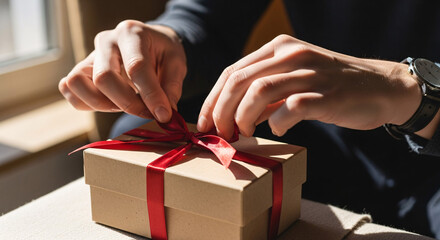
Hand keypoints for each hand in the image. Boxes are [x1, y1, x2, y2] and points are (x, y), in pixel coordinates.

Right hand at [59, 20, 185, 121]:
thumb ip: (171, 88)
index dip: (150, 95)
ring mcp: (90, 55)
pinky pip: (70, 91)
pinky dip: (87, 103)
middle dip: (128, 104)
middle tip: (148, 113)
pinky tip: (111, 103)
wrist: (151, 43)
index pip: (136, 67)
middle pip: (104, 78)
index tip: (164, 115)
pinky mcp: (81, 70)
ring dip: (103, 104)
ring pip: (78, 84)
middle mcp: (106, 41)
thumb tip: (164, 114)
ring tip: (126, 105)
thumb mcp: (177, 64)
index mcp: (132, 33)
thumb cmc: (162, 53)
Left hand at [198, 34, 420, 138]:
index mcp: (279, 48)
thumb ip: (263, 94)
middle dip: (221, 111)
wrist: (380, 87)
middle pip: (239, 80)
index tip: (204, 122)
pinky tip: (279, 130)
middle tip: (220, 133)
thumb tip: (232, 115)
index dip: (213, 99)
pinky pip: (291, 108)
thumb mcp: (293, 80)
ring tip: (243, 134)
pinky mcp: (327, 94)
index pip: (232, 72)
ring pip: (259, 91)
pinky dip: (278, 123)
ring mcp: (310, 73)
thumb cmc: (331, 87)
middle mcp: (291, 55)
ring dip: (243, 117)